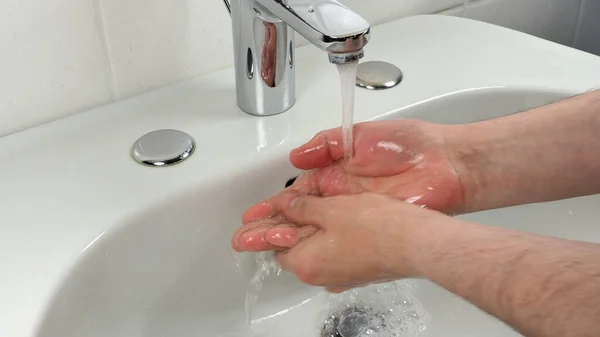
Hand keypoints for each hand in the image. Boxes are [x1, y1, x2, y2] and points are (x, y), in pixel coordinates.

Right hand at [233, 120, 466, 251]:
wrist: (446, 164)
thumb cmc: (410, 145)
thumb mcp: (358, 135)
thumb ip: (326, 145)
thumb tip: (297, 157)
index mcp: (336, 174)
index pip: (295, 195)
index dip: (272, 206)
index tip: (253, 215)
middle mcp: (341, 198)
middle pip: (298, 217)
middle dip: (269, 227)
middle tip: (245, 238)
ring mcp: (355, 215)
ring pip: (314, 233)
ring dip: (286, 241)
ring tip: (260, 247)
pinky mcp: (371, 228)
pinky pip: (340, 243)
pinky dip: (319, 251)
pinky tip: (300, 259)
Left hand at [264, 192, 445, 291]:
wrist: (416, 242)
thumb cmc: (378, 228)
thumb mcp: (329, 209)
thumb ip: (302, 208)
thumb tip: (286, 206)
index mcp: (306, 263)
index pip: (275, 246)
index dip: (269, 227)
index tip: (261, 218)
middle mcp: (321, 275)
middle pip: (294, 249)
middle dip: (287, 229)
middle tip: (282, 210)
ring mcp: (342, 275)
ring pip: (317, 249)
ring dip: (312, 230)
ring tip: (312, 208)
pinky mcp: (360, 270)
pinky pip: (336, 252)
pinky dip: (331, 236)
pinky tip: (338, 218)